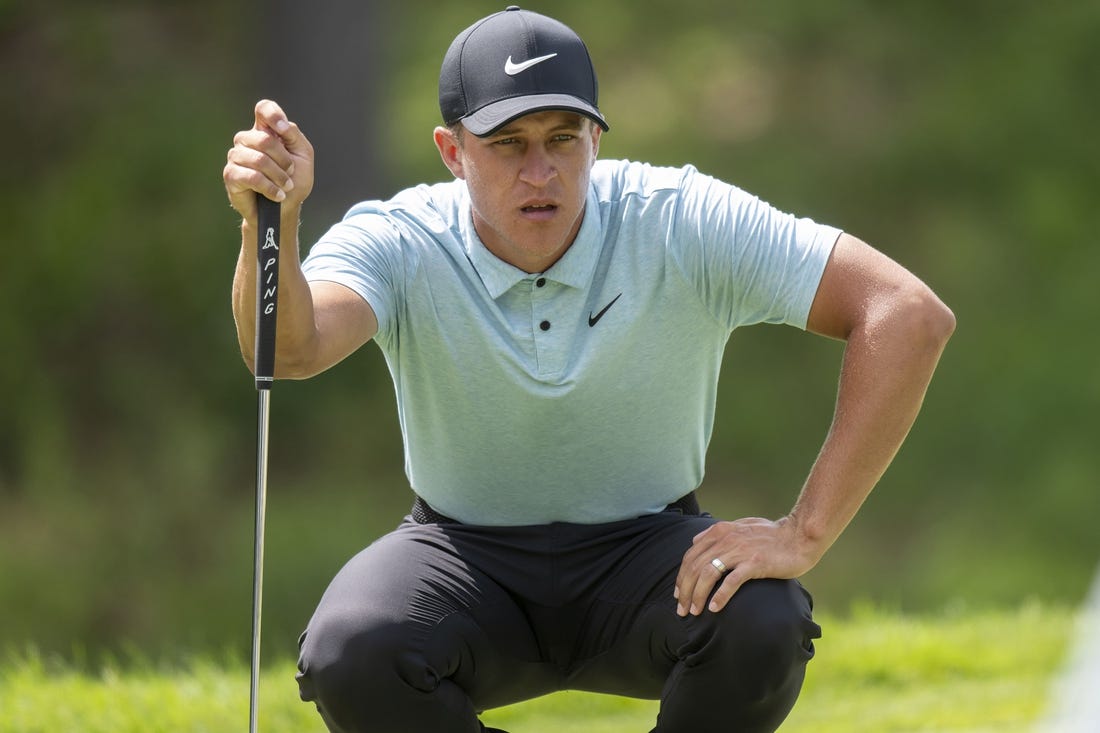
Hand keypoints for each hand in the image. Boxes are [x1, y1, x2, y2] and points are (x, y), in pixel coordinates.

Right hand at [224, 99, 314, 219]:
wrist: (285, 209)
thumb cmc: (294, 181)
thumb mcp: (303, 156)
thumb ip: (293, 135)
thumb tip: (280, 125)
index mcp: (266, 131)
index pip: (263, 109)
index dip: (273, 115)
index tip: (283, 129)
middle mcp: (248, 140)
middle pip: (264, 139)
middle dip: (284, 160)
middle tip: (290, 174)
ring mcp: (236, 156)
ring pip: (259, 160)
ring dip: (278, 176)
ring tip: (285, 187)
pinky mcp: (231, 175)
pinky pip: (252, 177)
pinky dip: (269, 188)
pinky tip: (277, 195)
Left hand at [674, 516, 820, 616]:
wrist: (800, 536)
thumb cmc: (772, 534)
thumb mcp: (741, 526)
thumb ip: (718, 532)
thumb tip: (697, 540)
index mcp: (720, 531)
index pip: (691, 555)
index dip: (681, 576)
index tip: (678, 594)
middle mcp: (726, 540)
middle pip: (695, 567)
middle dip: (684, 590)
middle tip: (682, 610)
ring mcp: (740, 551)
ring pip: (708, 575)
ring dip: (697, 595)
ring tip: (694, 612)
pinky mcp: (755, 563)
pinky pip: (731, 581)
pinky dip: (720, 596)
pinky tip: (714, 608)